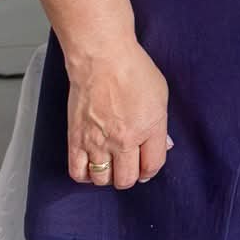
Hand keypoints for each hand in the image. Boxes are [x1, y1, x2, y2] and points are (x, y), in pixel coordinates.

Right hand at [65, 44, 170, 189]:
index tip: (147, 167)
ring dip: (108, 177)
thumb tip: (163, 145)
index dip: (150, 170)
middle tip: (129, 167)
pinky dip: (85, 176)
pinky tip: (91, 168)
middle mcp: (124, 140)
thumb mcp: (161, 95)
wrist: (101, 59)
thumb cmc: (133, 71)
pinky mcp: (76, 140)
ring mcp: (98, 142)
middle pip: (126, 179)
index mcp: (149, 128)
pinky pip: (77, 172)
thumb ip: (160, 125)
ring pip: (102, 179)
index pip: (152, 166)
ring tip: (111, 165)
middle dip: (130, 177)